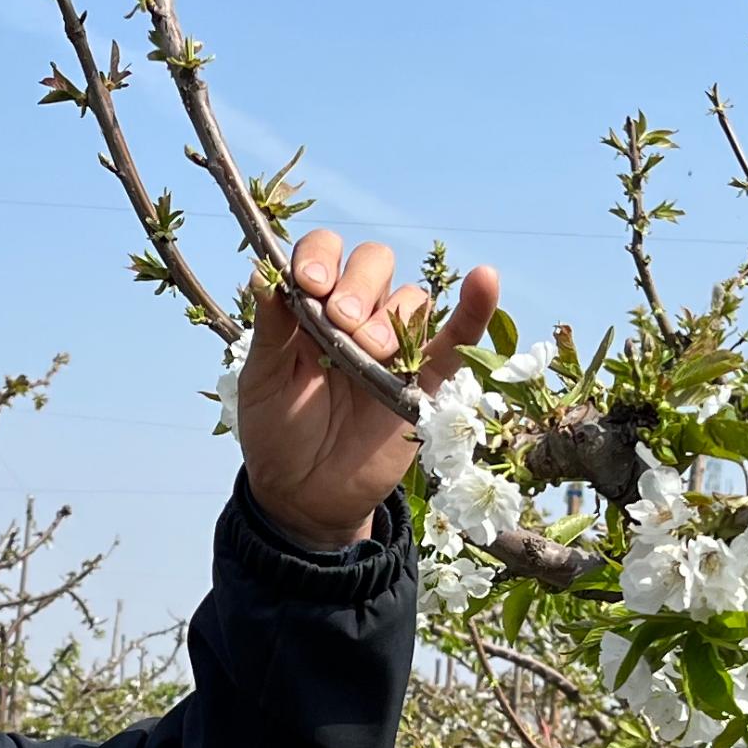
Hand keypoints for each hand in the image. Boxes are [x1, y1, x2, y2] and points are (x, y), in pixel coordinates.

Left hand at [234, 228, 501, 548]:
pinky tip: (485, 278)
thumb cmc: (278, 432)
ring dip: (393, 316)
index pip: (323, 253)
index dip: (321, 258)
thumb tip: (261, 273)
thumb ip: (269, 329)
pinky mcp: (427, 379)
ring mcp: (396, 346)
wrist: (306, 495)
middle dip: (358, 286)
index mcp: (311, 308)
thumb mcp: (262, 381)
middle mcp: (356, 315)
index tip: (310, 286)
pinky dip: (476, 307)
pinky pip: (460, 336)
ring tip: (373, 352)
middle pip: (374, 263)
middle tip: (341, 324)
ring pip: (410, 298)